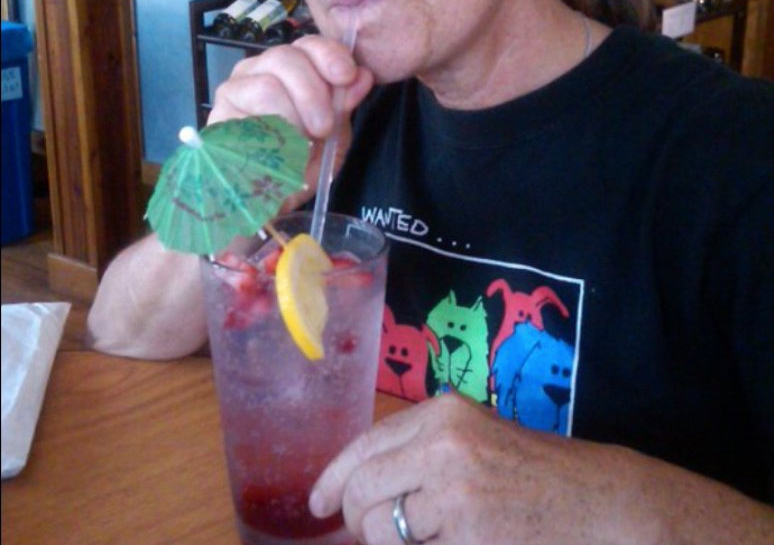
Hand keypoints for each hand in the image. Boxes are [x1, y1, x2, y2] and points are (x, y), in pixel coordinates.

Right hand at [208, 34, 372, 205]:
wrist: (270, 201)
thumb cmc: (302, 162)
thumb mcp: (333, 134)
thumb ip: (344, 105)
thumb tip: (364, 75)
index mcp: (288, 67)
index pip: (307, 44)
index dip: (329, 55)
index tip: (347, 77)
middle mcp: (257, 70)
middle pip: (285, 58)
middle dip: (313, 93)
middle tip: (323, 128)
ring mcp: (233, 92)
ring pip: (267, 85)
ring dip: (292, 117)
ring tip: (301, 144)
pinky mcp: (218, 118)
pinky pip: (246, 117)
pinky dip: (269, 137)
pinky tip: (277, 152)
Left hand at [309, 391, 773, 544]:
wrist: (598, 500)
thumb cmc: (536, 470)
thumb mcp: (476, 437)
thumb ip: (421, 449)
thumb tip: (361, 484)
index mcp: (444, 412)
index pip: (365, 443)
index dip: (334, 477)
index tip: (319, 503)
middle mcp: (443, 443)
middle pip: (363, 489)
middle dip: (357, 519)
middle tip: (370, 532)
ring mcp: (454, 490)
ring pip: (380, 529)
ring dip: (385, 543)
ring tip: (418, 540)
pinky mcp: (467, 533)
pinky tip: (443, 543)